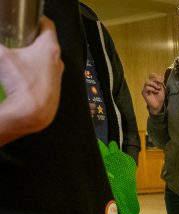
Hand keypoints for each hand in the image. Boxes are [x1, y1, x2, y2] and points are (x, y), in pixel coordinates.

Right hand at [0, 17, 62, 143]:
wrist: (32, 113)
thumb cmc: (23, 84)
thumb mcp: (2, 56)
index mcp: (50, 47)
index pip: (47, 25)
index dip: (36, 20)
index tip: (28, 20)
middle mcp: (57, 61)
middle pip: (45, 43)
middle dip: (31, 40)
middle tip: (17, 40)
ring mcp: (57, 76)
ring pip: (44, 61)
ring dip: (32, 58)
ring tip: (17, 60)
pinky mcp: (53, 90)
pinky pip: (43, 76)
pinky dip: (33, 74)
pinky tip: (21, 78)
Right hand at [141, 72, 165, 114]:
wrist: (158, 105)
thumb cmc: (160, 97)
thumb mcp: (162, 88)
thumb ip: (160, 83)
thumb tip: (161, 77)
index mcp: (153, 83)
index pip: (152, 75)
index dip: (156, 75)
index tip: (162, 79)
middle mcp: (148, 84)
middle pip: (149, 77)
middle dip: (156, 79)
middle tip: (161, 83)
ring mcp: (145, 88)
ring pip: (147, 82)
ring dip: (154, 84)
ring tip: (158, 88)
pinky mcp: (144, 92)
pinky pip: (146, 88)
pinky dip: (152, 89)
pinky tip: (155, 92)